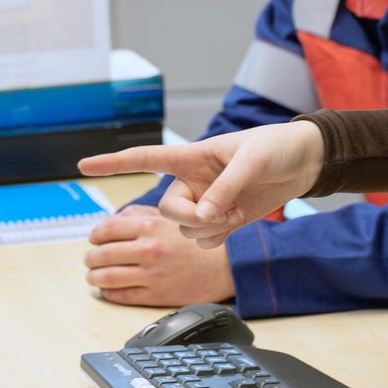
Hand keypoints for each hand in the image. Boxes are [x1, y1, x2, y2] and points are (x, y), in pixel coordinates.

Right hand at [80, 120, 324, 248]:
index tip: (83, 167)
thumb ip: (225, 188)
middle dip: (191, 218)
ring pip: (185, 229)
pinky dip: (217, 238)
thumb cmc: (275, 147)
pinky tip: (237, 221)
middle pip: (167, 210)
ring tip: (237, 211)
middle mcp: (192, 181)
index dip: (113, 163)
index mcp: (191, 156)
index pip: (145, 158)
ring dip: (209, 228)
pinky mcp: (223, 219)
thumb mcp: (251, 162)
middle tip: (223, 213)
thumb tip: (204, 215)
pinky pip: (203, 240)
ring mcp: (206, 202)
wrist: (304, 162)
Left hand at [83, 209, 233, 305]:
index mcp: (151, 226)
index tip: (94, 239)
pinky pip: (121, 295)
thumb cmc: (199, 241)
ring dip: (94, 277)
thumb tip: (114, 219)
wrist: (226, 266)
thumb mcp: (172, 217)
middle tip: (91, 259)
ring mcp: (151, 274)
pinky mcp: (155, 295)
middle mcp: (148, 249)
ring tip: (94, 275)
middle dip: (91, 257)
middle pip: (101, 254)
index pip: (106, 229)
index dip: (94, 235)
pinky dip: (108, 293)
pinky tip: (108, 289)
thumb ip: (141, 214)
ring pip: (106, 277)